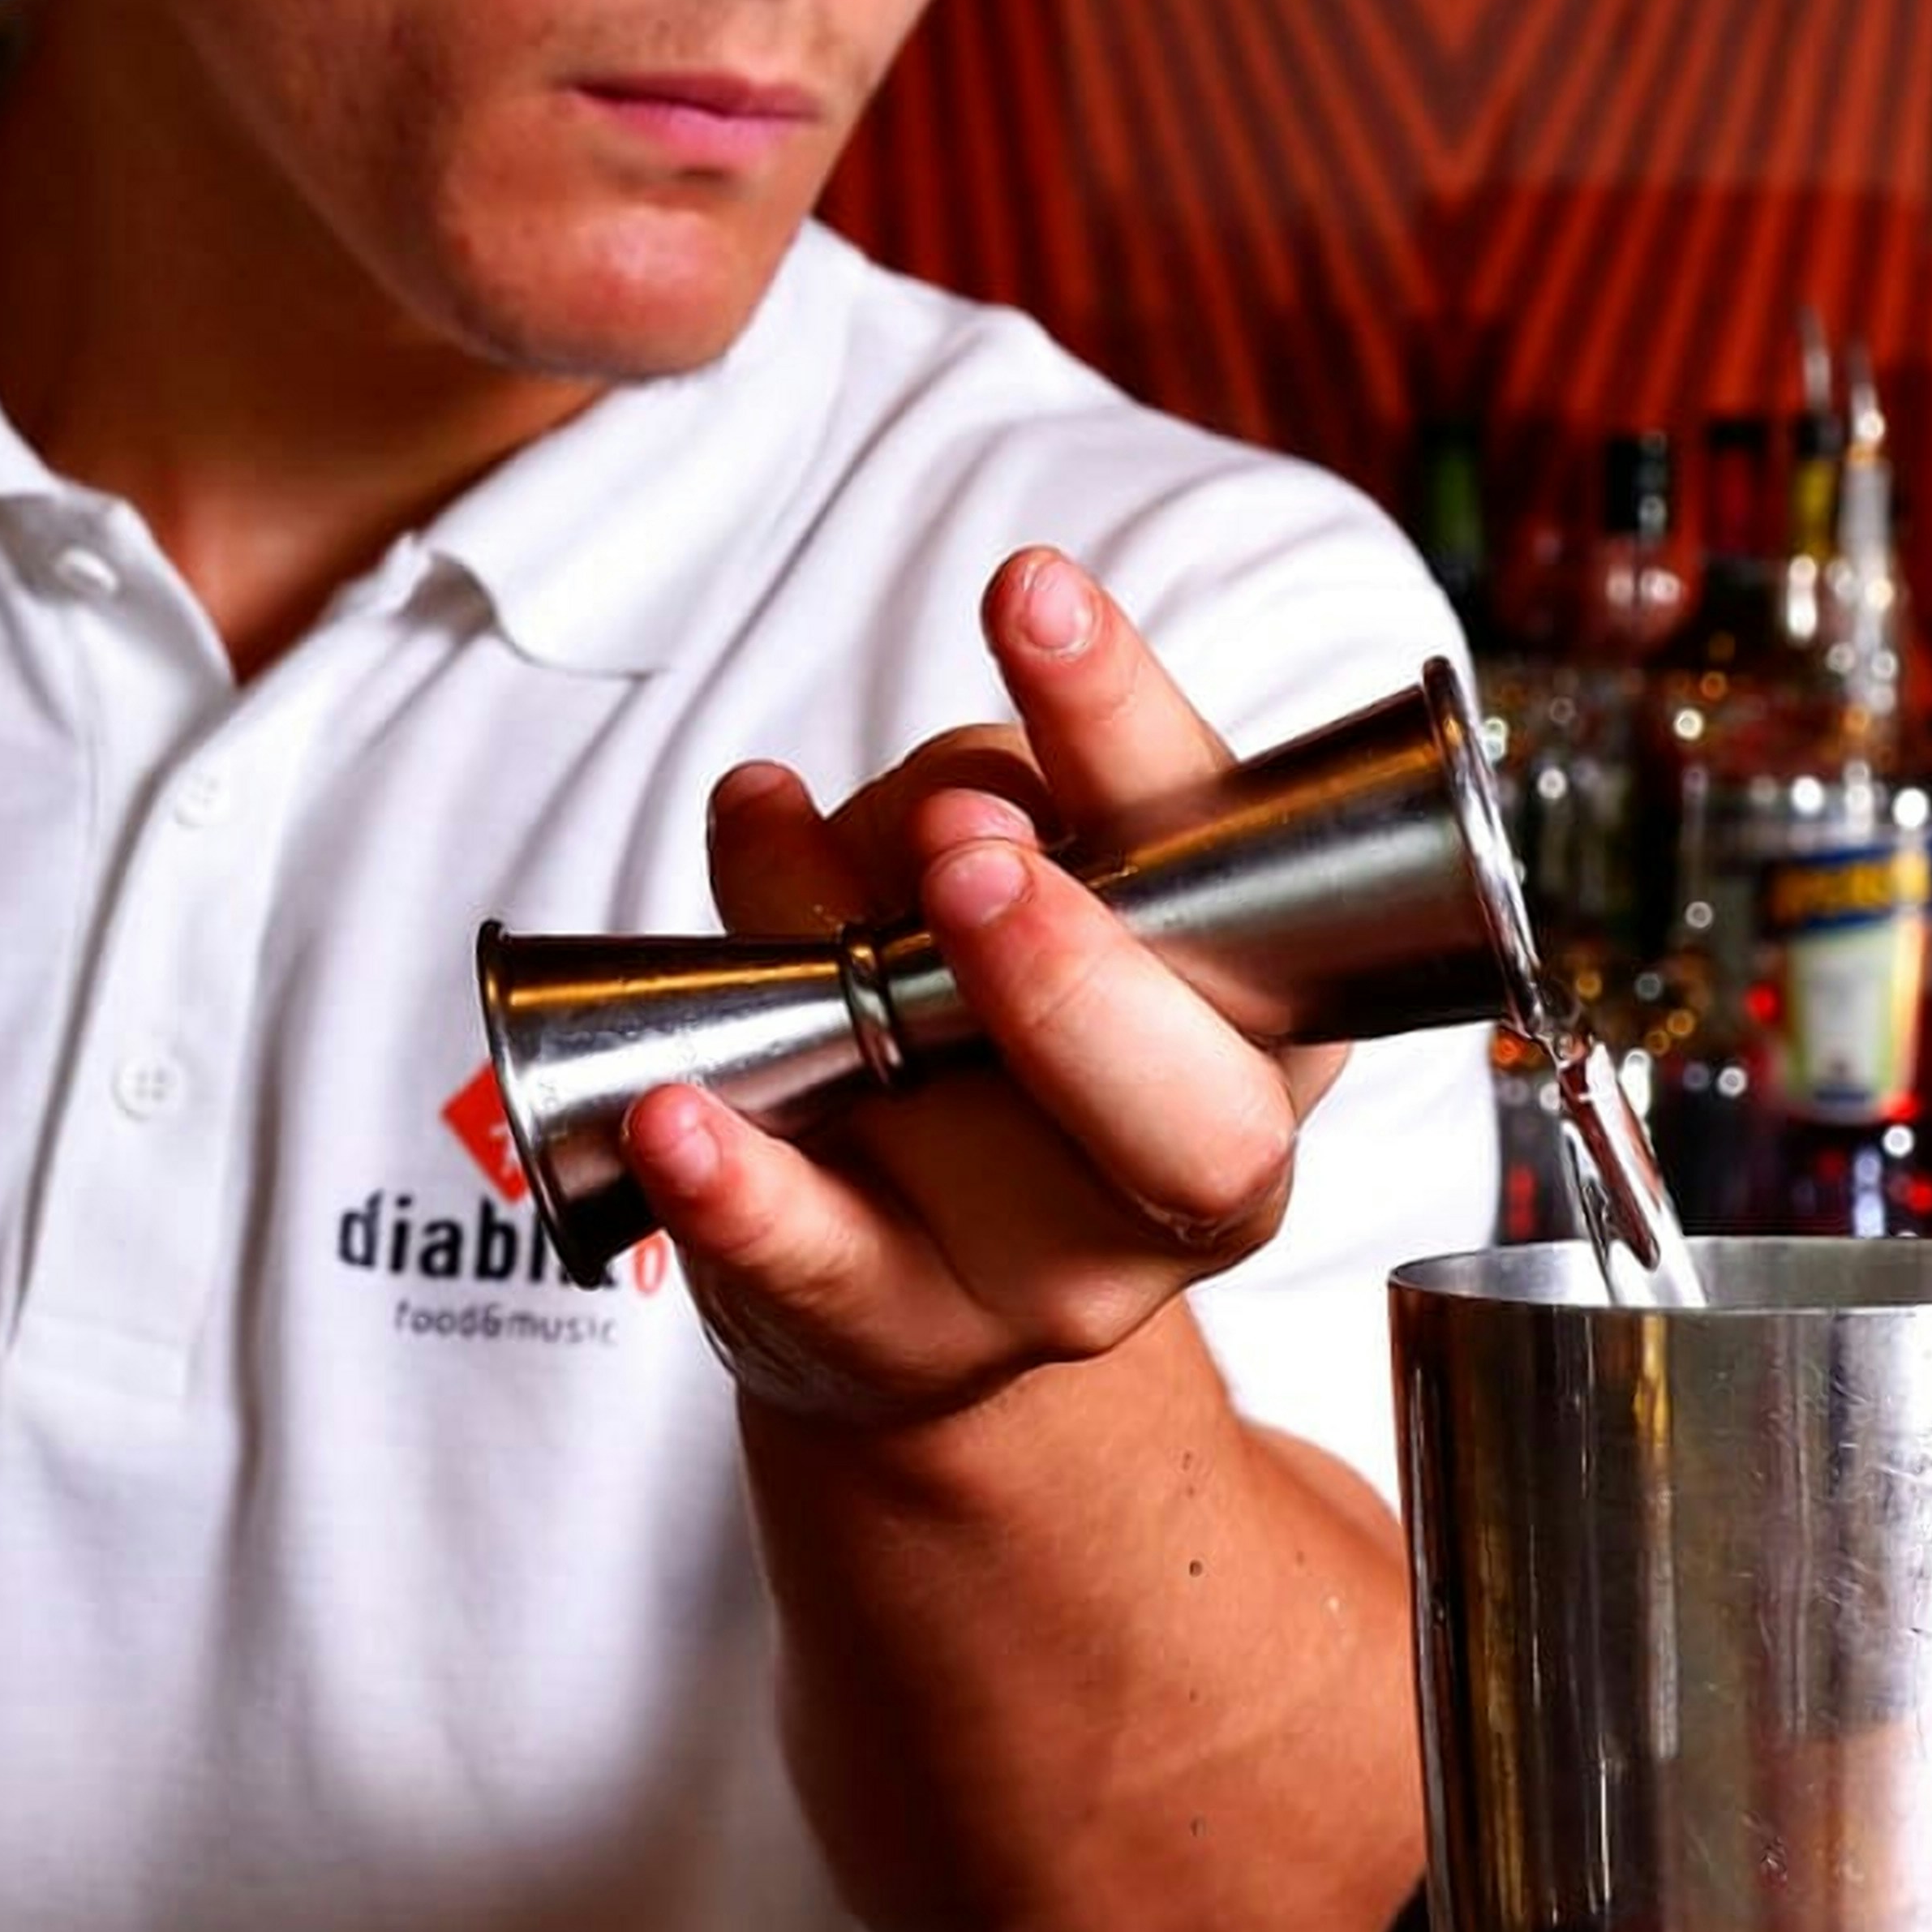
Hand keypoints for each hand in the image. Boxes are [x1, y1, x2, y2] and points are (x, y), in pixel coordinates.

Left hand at [629, 546, 1345, 1440]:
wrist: (919, 1264)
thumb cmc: (977, 1025)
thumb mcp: (980, 879)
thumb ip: (937, 819)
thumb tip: (837, 807)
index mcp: (1257, 1012)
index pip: (1235, 860)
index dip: (1133, 728)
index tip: (1032, 596)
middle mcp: (1193, 1166)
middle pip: (1192, 1105)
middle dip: (1075, 965)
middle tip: (969, 846)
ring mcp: (1054, 1277)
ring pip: (1011, 1187)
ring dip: (899, 1044)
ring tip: (803, 943)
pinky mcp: (897, 1335)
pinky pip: (821, 1272)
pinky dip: (742, 1194)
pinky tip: (674, 1117)